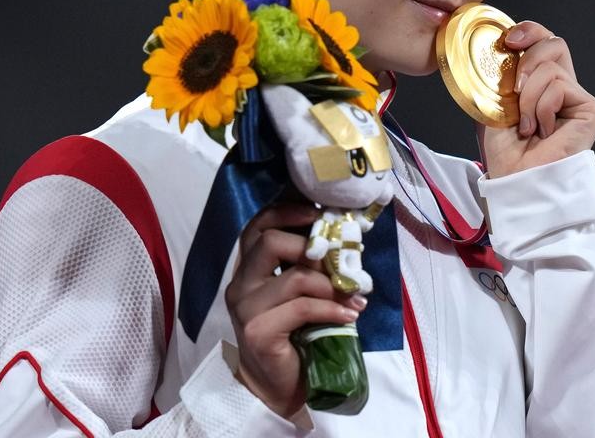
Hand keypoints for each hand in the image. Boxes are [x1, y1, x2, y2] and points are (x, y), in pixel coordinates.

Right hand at [224, 202, 366, 417]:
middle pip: (271, 241)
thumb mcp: (301, 290)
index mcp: (248, 267)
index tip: (320, 214)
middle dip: (314, 247)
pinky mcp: (257, 331)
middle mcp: (240, 283)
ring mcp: (245, 307)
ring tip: (354, 297)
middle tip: (341, 264)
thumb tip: (343, 236)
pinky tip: (349, 316)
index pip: (258, 225)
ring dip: (333, 286)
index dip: (287, 211)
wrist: (281, 383)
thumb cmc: (296, 331)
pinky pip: (303, 307)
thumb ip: (309, 264)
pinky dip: (332, 309)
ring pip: (295, 277)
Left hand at [477, 20, 594, 176]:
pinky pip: (559, 87)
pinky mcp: (591, 110)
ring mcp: (579, 99)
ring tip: (527, 126)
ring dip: (527, 99)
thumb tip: (502, 47)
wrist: (517, 181)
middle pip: (554, 43)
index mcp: (542, 84)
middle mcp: (564, 88)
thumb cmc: (506, 153)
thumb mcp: (495, 103)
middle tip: (514, 89)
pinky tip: (542, 131)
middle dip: (527, 59)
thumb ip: (503, 75)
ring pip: (550, 69)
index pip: (544, 41)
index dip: (530, 31)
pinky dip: (541, 108)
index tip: (508, 41)